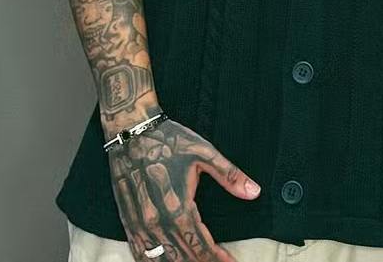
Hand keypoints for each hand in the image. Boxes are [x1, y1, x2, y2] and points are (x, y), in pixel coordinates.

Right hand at [108, 119, 259, 260]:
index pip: (201, 245)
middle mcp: (158, 222)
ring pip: (160, 260)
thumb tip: (254, 192)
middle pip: (182, 257)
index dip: (218, 259)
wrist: (132, 132)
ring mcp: (140, 225)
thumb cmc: (169, 140)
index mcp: (179, 207)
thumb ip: (230, 176)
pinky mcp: (128, 222)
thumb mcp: (204, 153)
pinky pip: (139, 253)